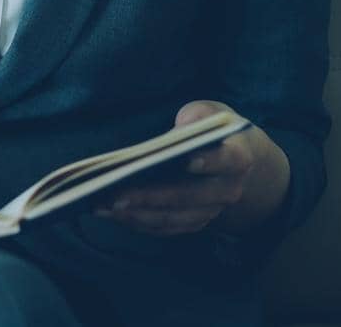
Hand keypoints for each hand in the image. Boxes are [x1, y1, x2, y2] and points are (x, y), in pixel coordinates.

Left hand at [93, 100, 288, 236]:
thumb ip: (197, 115)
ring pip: (175, 218)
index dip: (211, 161)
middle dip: (153, 197)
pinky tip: (110, 213)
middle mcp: (228, 190)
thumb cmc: (213, 130)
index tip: (188, 160)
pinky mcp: (194, 221)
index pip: (227, 160)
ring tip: (103, 206)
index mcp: (237, 157)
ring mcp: (212, 210)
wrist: (234, 160)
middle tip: (116, 194)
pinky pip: (166, 228)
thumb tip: (179, 128)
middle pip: (191, 197)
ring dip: (138, 215)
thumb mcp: (210, 112)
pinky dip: (138, 223)